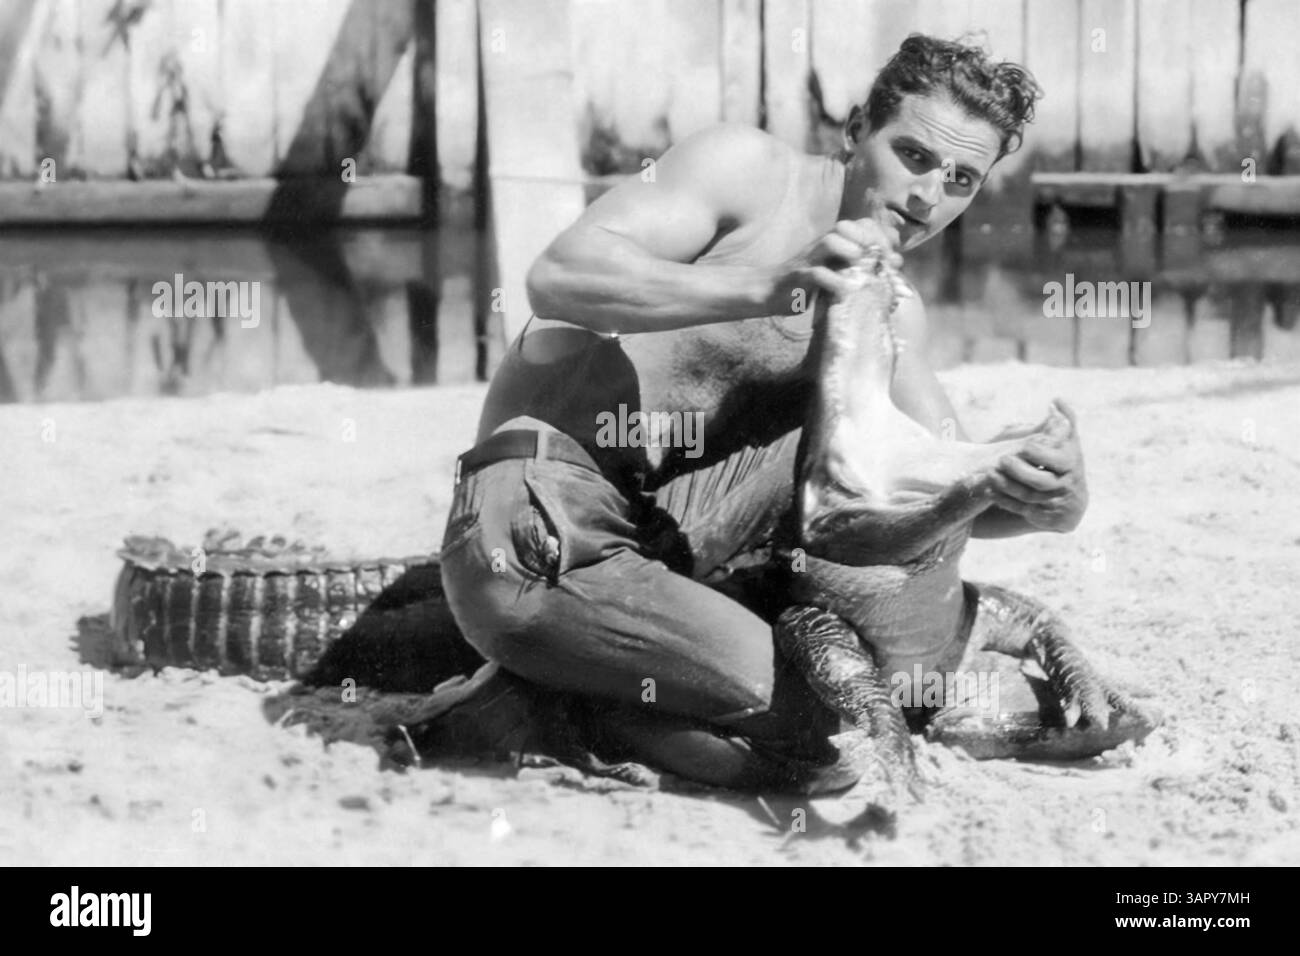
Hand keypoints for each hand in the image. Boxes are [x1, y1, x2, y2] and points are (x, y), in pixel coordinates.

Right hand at [767, 218, 903, 314]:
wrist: (768, 292)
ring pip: (830, 241)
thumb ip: (858, 267)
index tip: (895, 257)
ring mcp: (808, 259)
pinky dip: (832, 280)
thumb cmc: (805, 285)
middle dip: (870, 240)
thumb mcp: (835, 274)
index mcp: (832, 243)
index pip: (860, 226)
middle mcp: (821, 246)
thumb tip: (894, 266)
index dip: (881, 236)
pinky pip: (815, 273)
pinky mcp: (797, 277)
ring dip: (850, 250)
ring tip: (863, 264)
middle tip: (885, 261)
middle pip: (846, 227)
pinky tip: (845, 290)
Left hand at [988, 399, 1087, 532]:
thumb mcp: (1069, 442)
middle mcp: (1064, 486)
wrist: (1071, 500)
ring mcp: (1052, 502)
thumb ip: (1064, 421)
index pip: (1058, 460)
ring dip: (1007, 486)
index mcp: (1071, 464)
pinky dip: (1005, 500)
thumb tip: (1056, 399)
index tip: (1025, 446)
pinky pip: (1021, 509)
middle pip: (1041, 481)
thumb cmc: (1066, 463)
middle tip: (1001, 459)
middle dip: (1020, 471)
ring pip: (1028, 496)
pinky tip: (989, 489)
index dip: (1041, 454)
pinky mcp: (1041, 516)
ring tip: (989, 473)